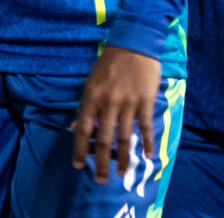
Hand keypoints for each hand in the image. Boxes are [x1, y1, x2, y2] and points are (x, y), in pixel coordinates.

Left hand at [71, 46, 161, 183]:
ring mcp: (127, 103)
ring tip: (120, 173)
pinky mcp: (145, 101)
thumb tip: (75, 127)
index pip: (82, 129)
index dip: (79, 149)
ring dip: (122, 159)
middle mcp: (108, 103)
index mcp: (91, 97)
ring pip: (124, 138)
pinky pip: (145, 127)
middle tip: (101, 180)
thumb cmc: (110, 62)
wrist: (134, 42)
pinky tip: (147, 156)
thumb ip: (86, 104)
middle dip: (101, 162)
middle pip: (103, 140)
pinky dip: (147, 143)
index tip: (78, 165)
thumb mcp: (91, 80)